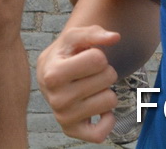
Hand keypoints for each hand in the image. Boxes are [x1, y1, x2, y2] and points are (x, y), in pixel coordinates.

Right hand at [35, 24, 121, 141]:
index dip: (98, 55)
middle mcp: (56, 98)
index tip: (86, 57)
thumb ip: (94, 32)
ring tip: (90, 88)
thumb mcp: (74, 37)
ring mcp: (64, 117)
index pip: (99, 59)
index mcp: (52, 73)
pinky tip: (98, 110)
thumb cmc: (66, 54)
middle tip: (89, 73)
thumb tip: (115, 37)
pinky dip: (107, 120)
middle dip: (105, 72)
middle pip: (108, 78)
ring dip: (106, 91)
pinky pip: (101, 133)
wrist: (50, 76)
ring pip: (111, 100)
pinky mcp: (72, 131)